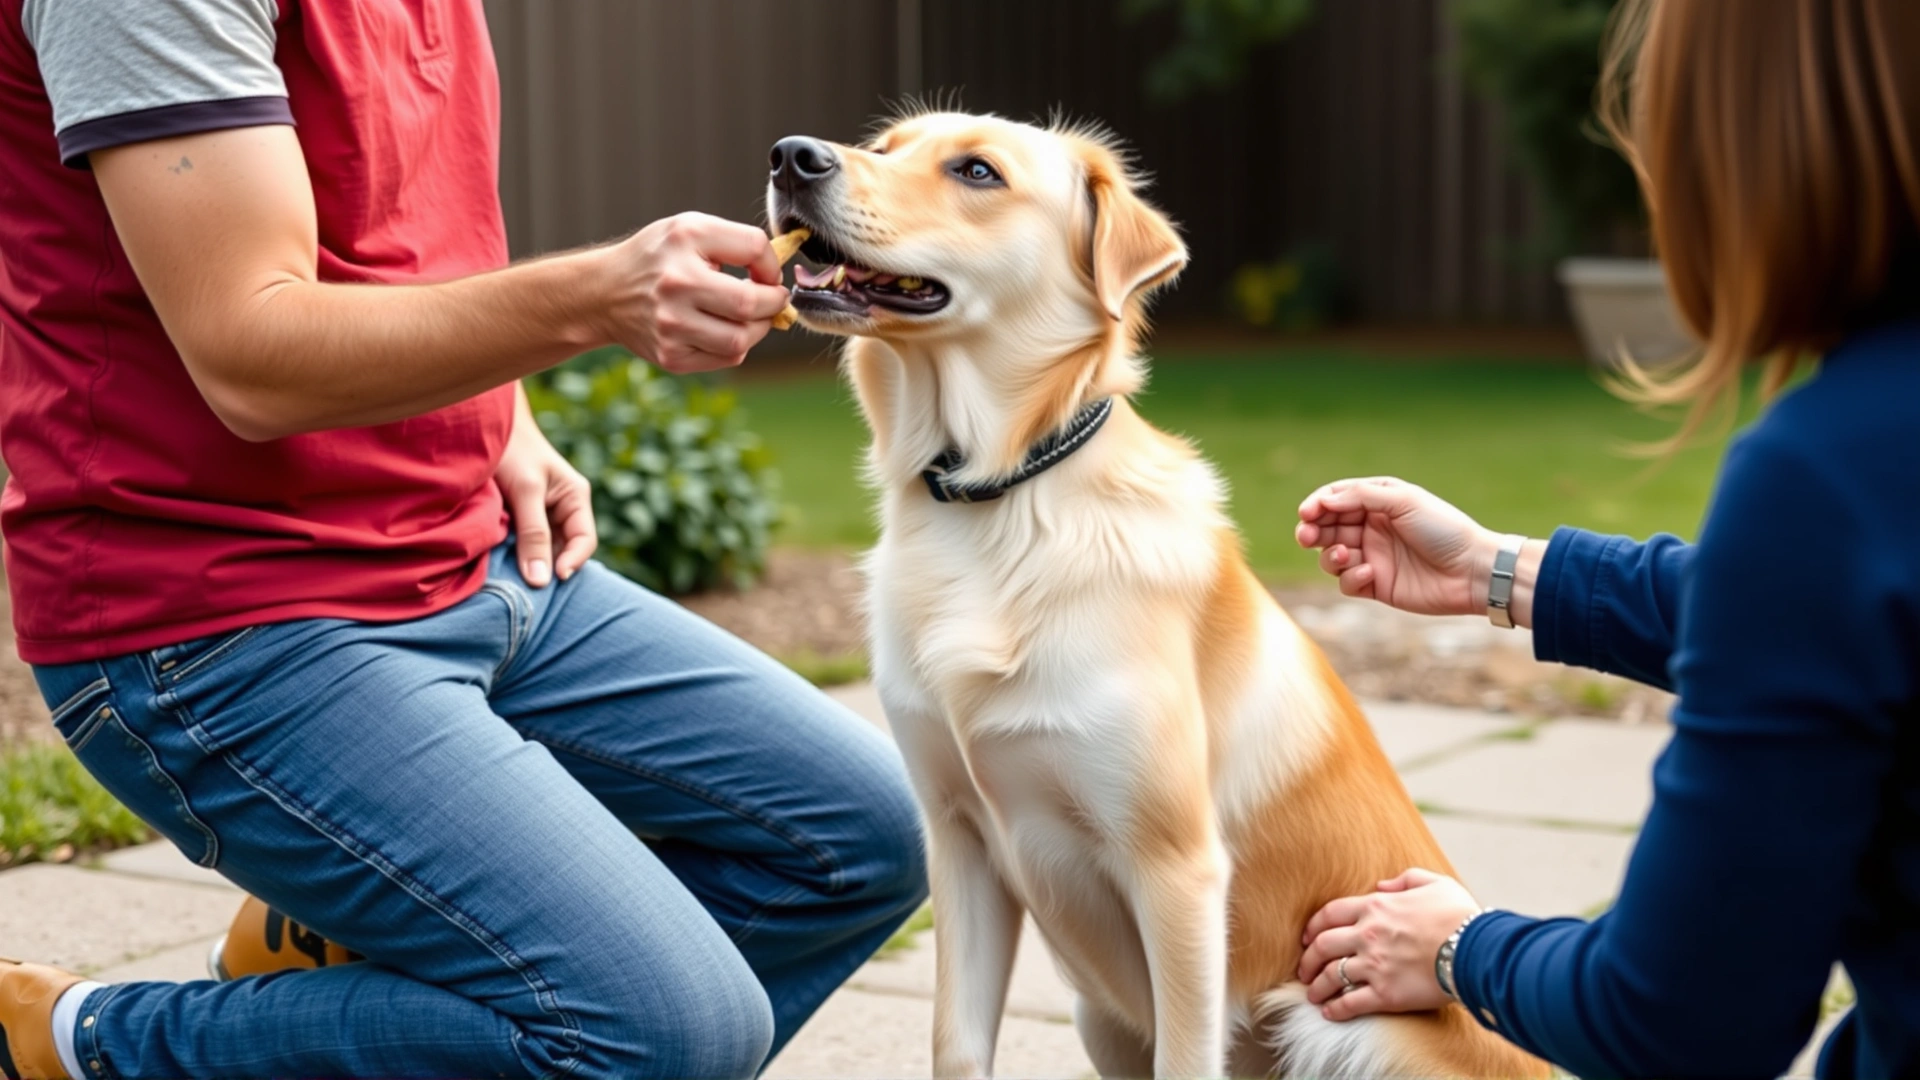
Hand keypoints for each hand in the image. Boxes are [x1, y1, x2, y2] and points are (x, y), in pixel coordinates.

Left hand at [495, 392, 595, 586]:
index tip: (549, 581)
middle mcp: (564, 508)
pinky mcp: (521, 516)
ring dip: (530, 562)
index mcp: (576, 497)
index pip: (584, 541)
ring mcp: (543, 513)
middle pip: (564, 549)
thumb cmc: (511, 450)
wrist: (485, 423)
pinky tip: (502, 562)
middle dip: (548, 568)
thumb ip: (534, 534)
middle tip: (527, 586)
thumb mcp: (525, 492)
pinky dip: (516, 554)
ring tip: (513, 576)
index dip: (571, 563)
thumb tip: (542, 581)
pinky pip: (525, 543)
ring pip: (544, 549)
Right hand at [598, 212, 791, 373]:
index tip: (766, 273)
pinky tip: (723, 330)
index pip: (753, 247)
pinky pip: (726, 358)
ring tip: (750, 317)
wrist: (605, 293)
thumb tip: (777, 275)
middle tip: (773, 300)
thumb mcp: (691, 230)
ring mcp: (671, 325)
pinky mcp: (671, 355)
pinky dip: (736, 346)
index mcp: (685, 241)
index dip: (771, 263)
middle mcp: (675, 284)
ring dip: (757, 329)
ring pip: (740, 339)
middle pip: (749, 304)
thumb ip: (737, 242)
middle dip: (773, 303)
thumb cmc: (659, 259)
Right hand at [1295, 477, 1502, 616]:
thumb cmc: (1444, 529)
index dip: (1317, 504)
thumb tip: (1324, 499)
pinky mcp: (1376, 586)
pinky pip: (1347, 582)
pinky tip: (1370, 572)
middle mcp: (1372, 529)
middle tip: (1306, 535)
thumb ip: (1360, 496)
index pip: (1336, 499)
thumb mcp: (1403, 501)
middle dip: (1312, 531)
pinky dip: (1351, 577)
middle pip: (1327, 528)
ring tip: (1344, 554)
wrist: (1472, 571)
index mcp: (1379, 503)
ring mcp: (1372, 557)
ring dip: (1329, 555)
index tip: (1307, 512)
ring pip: (1331, 556)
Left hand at [1297, 868, 1482, 1020]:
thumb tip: (1382, 887)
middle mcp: (1368, 935)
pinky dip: (1335, 1009)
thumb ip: (1404, 880)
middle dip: (1308, 959)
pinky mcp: (1386, 994)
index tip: (1306, 938)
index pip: (1329, 915)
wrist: (1477, 950)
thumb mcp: (1434, 883)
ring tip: (1312, 994)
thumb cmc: (1460, 916)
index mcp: (1376, 907)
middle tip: (1304, 970)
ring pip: (1331, 976)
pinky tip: (1329, 1012)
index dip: (1312, 927)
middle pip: (1322, 946)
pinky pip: (1350, 1003)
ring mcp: (1375, 966)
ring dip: (1317, 986)